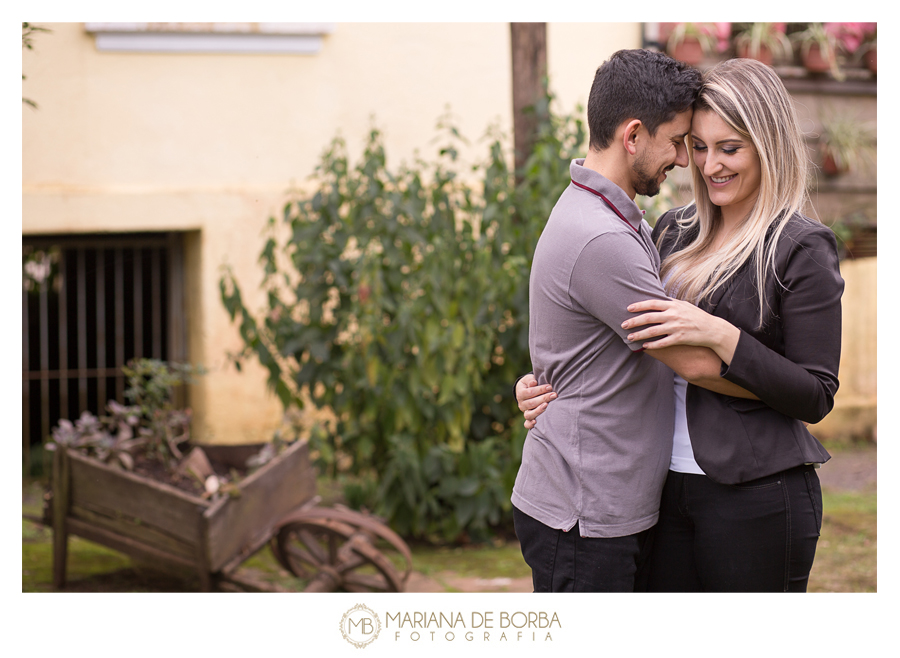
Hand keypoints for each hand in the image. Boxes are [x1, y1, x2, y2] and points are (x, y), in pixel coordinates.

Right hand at [515, 373, 555, 429]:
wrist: (526, 390)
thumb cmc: (530, 384)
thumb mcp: (528, 379)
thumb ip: (530, 380)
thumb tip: (534, 382)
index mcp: (520, 393)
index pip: (530, 392)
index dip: (540, 389)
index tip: (550, 387)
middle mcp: (521, 404)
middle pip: (531, 403)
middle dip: (544, 398)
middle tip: (554, 395)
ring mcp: (524, 412)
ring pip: (529, 414)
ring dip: (538, 410)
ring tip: (547, 405)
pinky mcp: (528, 418)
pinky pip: (526, 424)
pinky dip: (530, 424)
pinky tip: (536, 422)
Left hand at [621, 298, 739, 364]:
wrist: (712, 329)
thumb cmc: (696, 316)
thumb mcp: (684, 305)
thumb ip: (670, 302)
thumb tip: (657, 298)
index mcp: (673, 306)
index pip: (652, 304)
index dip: (639, 306)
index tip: (628, 308)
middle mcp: (673, 315)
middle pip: (649, 318)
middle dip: (634, 321)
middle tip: (623, 325)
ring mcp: (676, 327)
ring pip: (653, 331)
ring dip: (640, 335)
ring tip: (629, 337)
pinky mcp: (680, 338)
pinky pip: (663, 343)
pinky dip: (653, 345)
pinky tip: (644, 346)